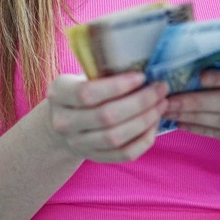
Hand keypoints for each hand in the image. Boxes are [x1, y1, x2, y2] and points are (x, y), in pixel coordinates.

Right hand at [43, 72, 169, 162]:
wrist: (63, 122)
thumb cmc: (80, 90)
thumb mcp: (81, 76)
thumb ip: (103, 71)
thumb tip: (143, 62)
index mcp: (58, 95)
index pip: (86, 93)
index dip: (117, 86)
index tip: (142, 76)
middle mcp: (64, 122)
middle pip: (106, 116)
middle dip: (140, 102)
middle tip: (160, 89)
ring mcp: (78, 144)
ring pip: (116, 138)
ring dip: (145, 121)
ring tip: (161, 105)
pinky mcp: (95, 158)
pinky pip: (124, 154)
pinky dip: (144, 140)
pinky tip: (154, 124)